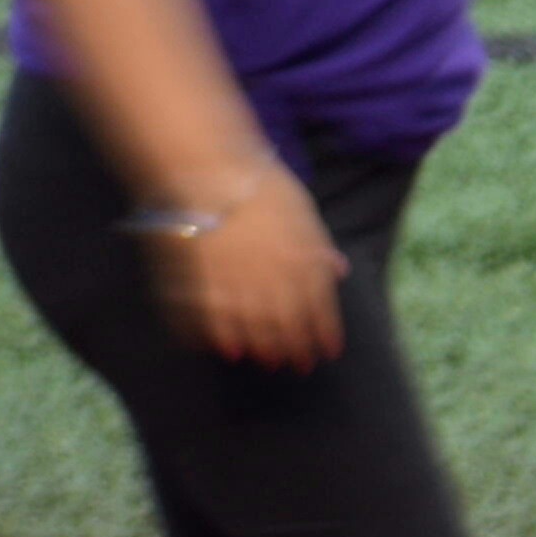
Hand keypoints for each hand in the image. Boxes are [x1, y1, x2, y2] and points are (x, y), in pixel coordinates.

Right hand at [154, 168, 348, 365]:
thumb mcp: (301, 210)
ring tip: (267, 361)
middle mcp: (271, 276)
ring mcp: (233, 282)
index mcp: (302, 258)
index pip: (319, 305)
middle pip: (287, 323)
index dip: (324, 331)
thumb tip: (339, 270)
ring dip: (262, 348)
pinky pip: (208, 321)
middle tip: (299, 366)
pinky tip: (227, 351)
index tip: (330, 351)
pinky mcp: (195, 284)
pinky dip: (219, 339)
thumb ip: (318, 245)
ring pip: (251, 328)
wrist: (205, 170)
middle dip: (296, 348)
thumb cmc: (256, 185)